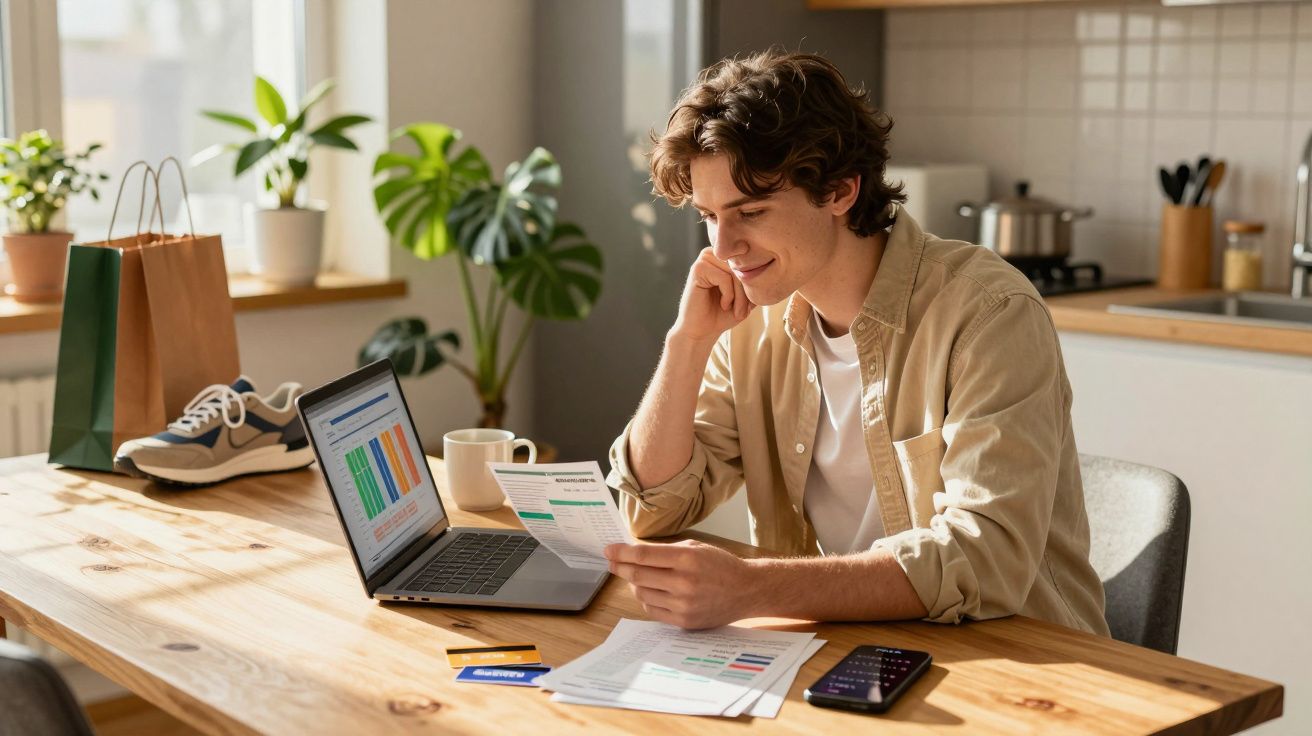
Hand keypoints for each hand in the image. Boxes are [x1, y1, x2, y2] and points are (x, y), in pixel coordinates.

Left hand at [604, 540, 757, 628]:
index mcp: (687, 558)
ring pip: (642, 593)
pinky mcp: (684, 621)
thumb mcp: (695, 548)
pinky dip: (645, 599)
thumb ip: (665, 550)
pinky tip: (648, 591)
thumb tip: (633, 552)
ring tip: (635, 576)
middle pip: (638, 575)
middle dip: (620, 567)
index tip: (608, 550)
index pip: (643, 556)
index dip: (621, 553)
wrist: (746, 590)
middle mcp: (684, 582)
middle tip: (612, 562)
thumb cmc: (720, 565)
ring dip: (633, 584)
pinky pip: (652, 610)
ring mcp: (684, 604)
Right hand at [669, 247, 755, 344]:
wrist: (701, 331)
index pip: (750, 262)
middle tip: (743, 311)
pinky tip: (724, 305)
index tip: (750, 305)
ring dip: (740, 295)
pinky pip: (724, 278)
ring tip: (736, 311)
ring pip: (735, 272)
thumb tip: (774, 271)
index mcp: (725, 257)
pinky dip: (728, 295)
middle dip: (747, 291)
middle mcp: (714, 253)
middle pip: (742, 266)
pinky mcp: (697, 269)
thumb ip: (756, 282)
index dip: (754, 284)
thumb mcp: (746, 297)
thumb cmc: (723, 314)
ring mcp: (704, 259)